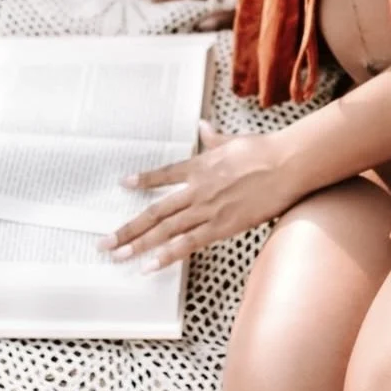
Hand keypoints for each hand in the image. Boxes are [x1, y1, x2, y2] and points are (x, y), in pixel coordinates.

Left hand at [97, 121, 292, 271]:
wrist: (284, 163)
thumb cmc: (263, 150)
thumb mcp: (233, 140)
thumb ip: (214, 138)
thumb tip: (203, 125)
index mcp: (199, 165)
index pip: (164, 175)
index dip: (143, 181)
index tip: (124, 184)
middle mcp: (196, 189)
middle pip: (155, 212)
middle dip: (128, 228)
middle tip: (105, 242)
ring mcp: (207, 209)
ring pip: (165, 230)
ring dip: (139, 244)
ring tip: (119, 256)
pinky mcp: (221, 226)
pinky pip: (188, 243)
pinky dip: (167, 255)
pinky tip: (149, 265)